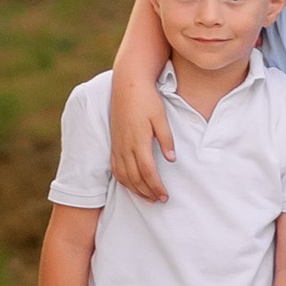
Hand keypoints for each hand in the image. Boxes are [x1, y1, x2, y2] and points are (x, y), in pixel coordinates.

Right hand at [111, 69, 175, 202]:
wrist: (127, 85)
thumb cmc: (147, 99)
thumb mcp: (161, 117)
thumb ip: (166, 139)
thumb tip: (172, 159)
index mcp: (139, 141)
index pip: (148, 172)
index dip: (156, 187)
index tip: (165, 196)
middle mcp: (126, 147)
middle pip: (135, 178)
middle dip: (148, 192)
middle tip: (160, 200)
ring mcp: (117, 146)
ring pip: (124, 176)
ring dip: (136, 190)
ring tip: (148, 197)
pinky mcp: (114, 144)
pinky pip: (116, 169)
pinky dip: (124, 181)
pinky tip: (132, 185)